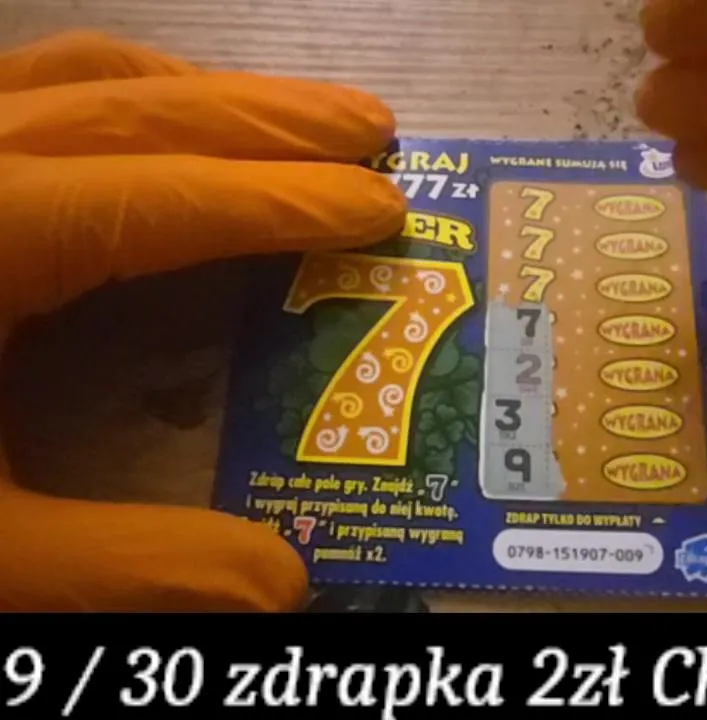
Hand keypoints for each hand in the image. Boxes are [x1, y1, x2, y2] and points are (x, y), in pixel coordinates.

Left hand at [0, 31, 404, 610]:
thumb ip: (127, 567)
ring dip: (199, 95)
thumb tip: (287, 591)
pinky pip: (25, 98)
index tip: (384, 204)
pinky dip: (117, 102)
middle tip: (375, 131)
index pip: (160, 197)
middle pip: (132, 106)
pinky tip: (158, 134)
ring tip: (295, 121)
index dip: (284, 200)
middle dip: (268, 116)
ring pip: (75, 79)